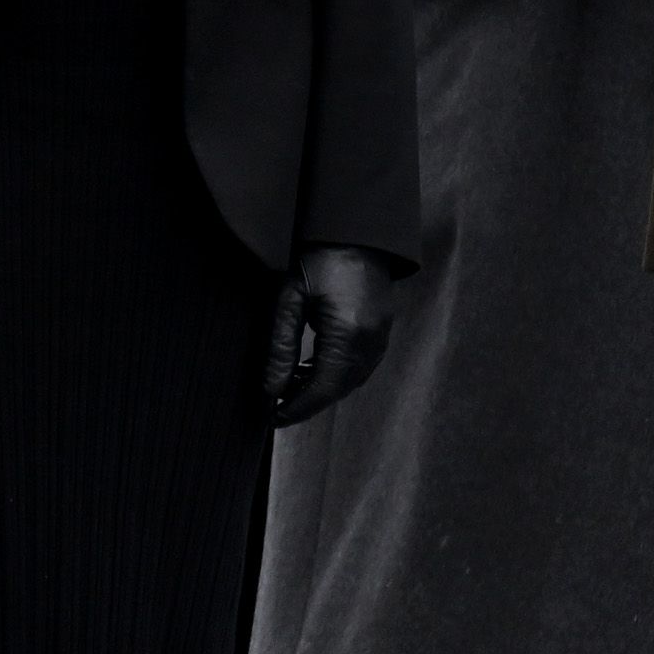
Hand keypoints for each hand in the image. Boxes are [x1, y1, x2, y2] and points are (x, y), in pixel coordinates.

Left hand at [265, 246, 401, 425]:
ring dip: (321, 390)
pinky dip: (335, 375)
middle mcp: (372, 340)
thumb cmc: (317, 260)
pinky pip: (361, 366)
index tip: (274, 418)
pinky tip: (308, 370)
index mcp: (349, 332)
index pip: (324, 387)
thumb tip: (271, 389)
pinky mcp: (382, 331)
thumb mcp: (288, 301)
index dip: (299, 407)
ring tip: (286, 387)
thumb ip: (280, 347)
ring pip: (352, 380)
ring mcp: (382, 336)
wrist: (354, 234)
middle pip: (340, 388)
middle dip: (308, 403)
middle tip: (276, 408)